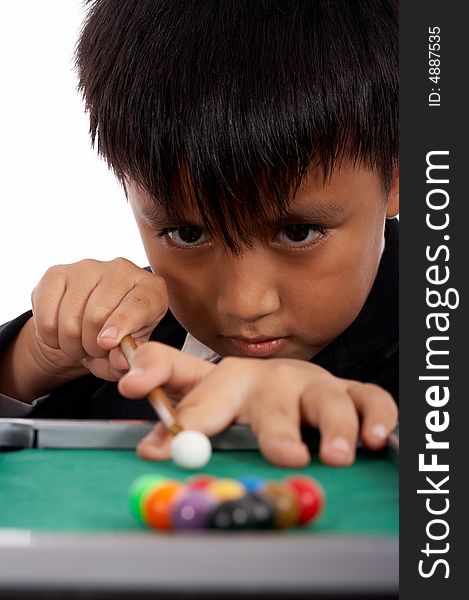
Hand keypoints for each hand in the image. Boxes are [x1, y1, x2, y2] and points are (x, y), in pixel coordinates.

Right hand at [29, 258, 167, 380]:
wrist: (84, 330)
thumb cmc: (115, 341)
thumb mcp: (126, 355)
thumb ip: (126, 359)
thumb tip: (120, 360)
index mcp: (151, 289)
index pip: (137, 304)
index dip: (122, 325)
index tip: (107, 342)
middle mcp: (122, 269)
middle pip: (98, 314)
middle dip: (93, 346)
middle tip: (95, 351)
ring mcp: (88, 267)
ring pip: (70, 319)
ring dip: (71, 344)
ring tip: (80, 344)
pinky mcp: (56, 273)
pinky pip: (46, 316)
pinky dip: (51, 337)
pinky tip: (61, 334)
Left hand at [118, 342, 397, 467]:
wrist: (290, 380)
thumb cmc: (245, 397)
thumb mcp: (207, 399)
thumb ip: (180, 417)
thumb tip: (148, 447)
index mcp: (230, 381)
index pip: (198, 385)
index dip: (173, 395)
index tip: (143, 404)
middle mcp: (274, 380)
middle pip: (272, 401)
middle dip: (276, 427)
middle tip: (283, 454)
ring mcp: (314, 385)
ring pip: (326, 399)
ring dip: (333, 426)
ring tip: (335, 453)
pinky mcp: (351, 393)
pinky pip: (369, 400)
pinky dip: (376, 417)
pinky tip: (376, 439)